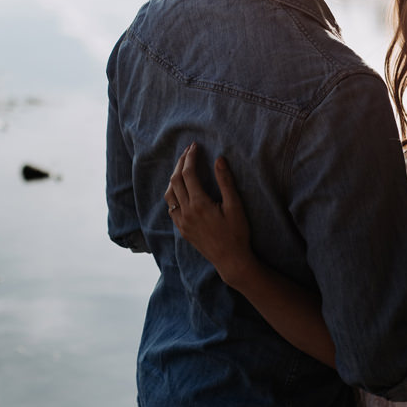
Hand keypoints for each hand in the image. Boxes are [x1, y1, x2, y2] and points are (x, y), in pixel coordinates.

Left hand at [164, 143, 254, 285]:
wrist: (230, 260)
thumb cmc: (237, 233)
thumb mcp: (235, 206)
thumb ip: (225, 181)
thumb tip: (219, 159)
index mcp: (199, 204)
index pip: (188, 174)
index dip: (190, 157)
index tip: (194, 146)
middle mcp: (186, 212)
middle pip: (176, 180)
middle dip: (181, 163)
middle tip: (188, 151)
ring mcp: (182, 222)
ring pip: (169, 194)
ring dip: (174, 178)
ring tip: (182, 167)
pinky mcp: (182, 230)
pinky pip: (171, 208)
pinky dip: (173, 194)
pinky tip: (180, 191)